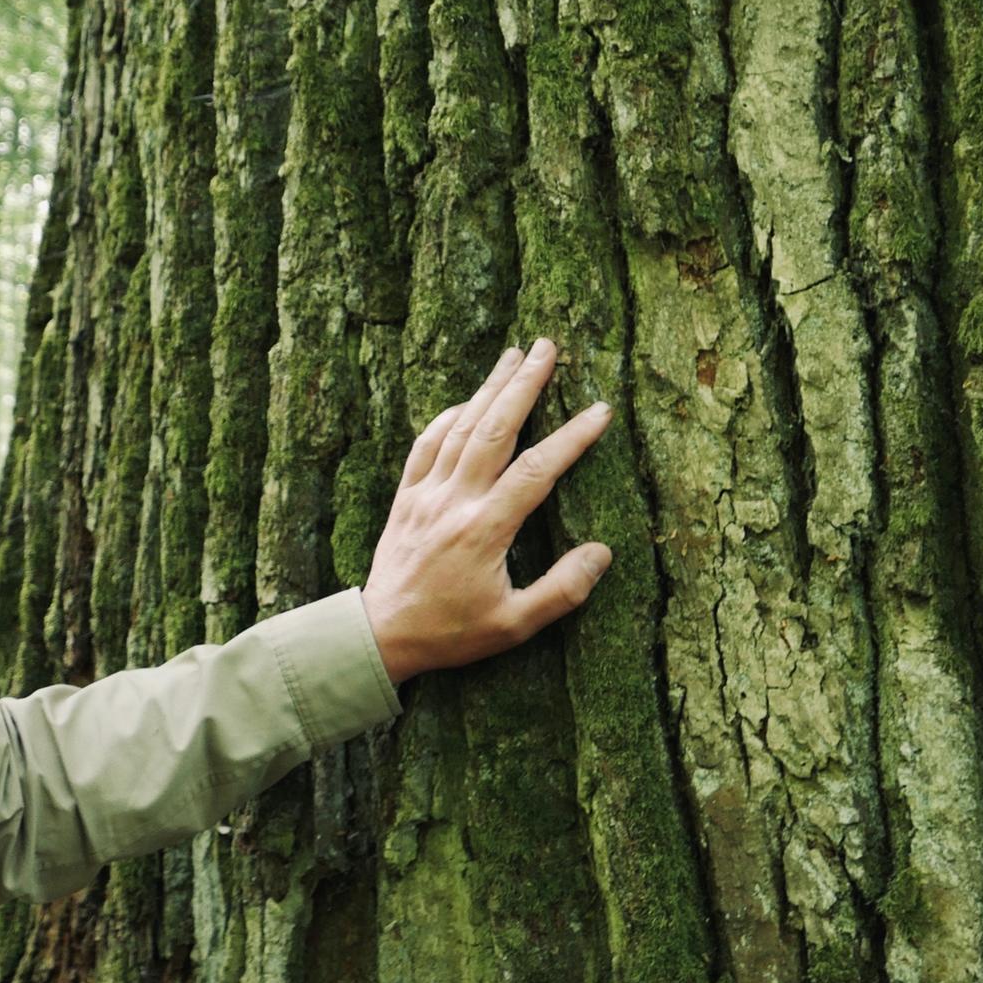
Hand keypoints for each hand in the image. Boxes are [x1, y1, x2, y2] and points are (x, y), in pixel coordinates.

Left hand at [361, 338, 615, 683]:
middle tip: (547, 347)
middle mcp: (453, 501)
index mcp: (484, 530)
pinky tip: (466, 401)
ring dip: (488, 388)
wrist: (380, 635)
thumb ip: (561, 590)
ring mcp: (425, 495)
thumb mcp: (514, 625)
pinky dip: (447, 417)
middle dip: (523, 384)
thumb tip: (602, 553)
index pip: (536, 470)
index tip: (600, 410)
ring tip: (513, 354)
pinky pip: (425, 444)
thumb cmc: (451, 633)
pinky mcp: (404, 497)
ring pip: (460, 427)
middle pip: (494, 429)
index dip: (571, 437)